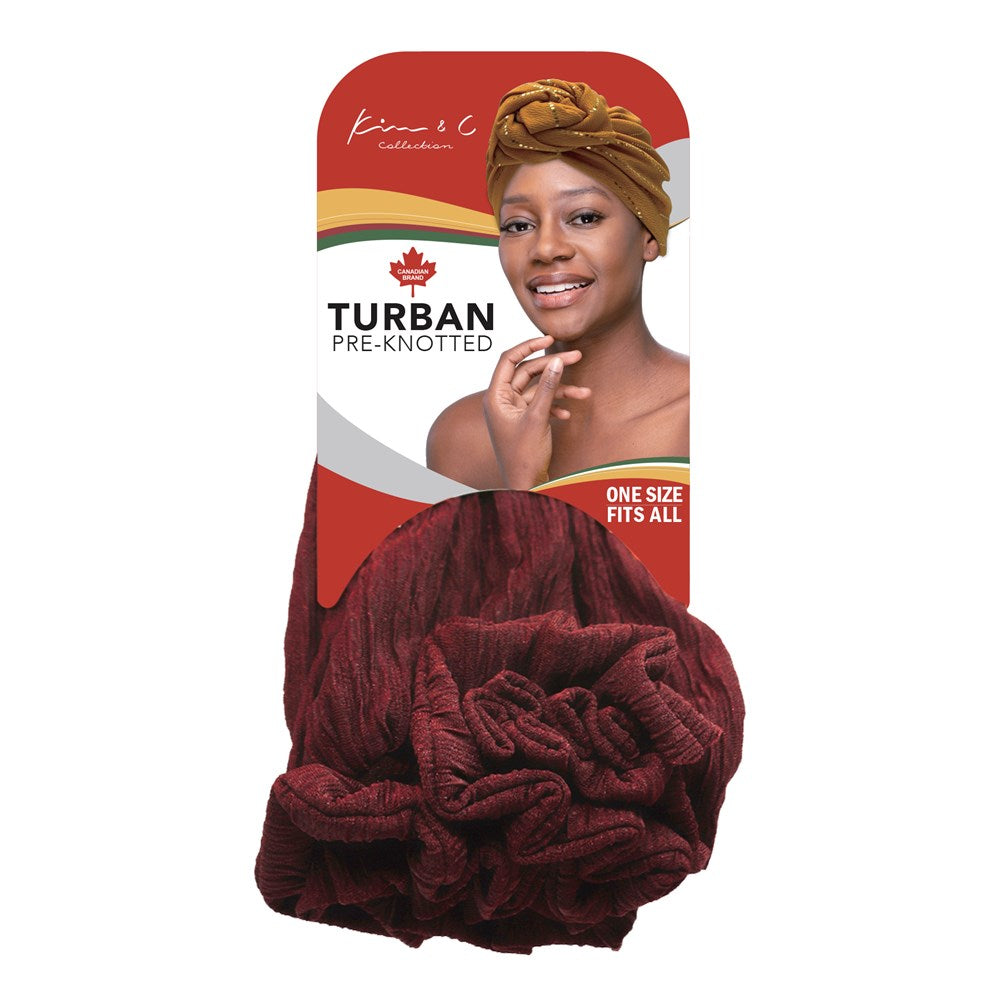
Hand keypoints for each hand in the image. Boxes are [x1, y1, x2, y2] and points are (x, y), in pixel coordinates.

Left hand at [483, 335, 590, 489]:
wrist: (524, 487)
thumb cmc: (524, 457)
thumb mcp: (538, 418)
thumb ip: (547, 388)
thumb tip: (556, 360)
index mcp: (495, 397)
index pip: (508, 359)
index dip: (528, 345)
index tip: (549, 338)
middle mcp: (502, 401)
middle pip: (527, 372)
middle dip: (552, 366)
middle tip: (577, 356)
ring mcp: (514, 411)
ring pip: (538, 390)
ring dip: (561, 390)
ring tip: (584, 392)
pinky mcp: (525, 421)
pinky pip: (541, 405)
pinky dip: (556, 406)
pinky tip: (569, 415)